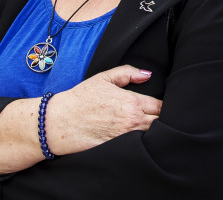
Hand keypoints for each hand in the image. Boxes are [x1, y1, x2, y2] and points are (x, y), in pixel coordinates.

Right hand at [45, 65, 160, 155]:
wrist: (59, 122)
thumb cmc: (81, 99)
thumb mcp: (104, 78)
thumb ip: (128, 73)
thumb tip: (147, 75)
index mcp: (132, 102)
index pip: (160, 107)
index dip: (163, 106)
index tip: (160, 106)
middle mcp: (132, 121)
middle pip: (160, 123)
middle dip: (161, 120)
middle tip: (157, 118)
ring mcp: (125, 137)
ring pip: (151, 136)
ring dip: (153, 132)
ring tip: (149, 129)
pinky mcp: (117, 150)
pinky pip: (137, 148)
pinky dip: (140, 144)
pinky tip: (138, 141)